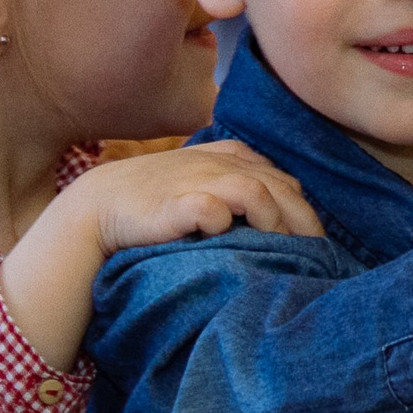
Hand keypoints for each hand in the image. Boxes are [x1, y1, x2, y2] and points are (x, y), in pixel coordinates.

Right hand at [77, 140, 323, 253]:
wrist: (98, 206)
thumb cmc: (154, 200)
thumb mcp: (201, 181)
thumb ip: (237, 184)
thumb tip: (279, 212)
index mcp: (230, 157)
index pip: (284, 181)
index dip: (302, 211)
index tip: (312, 242)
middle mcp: (219, 165)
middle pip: (281, 188)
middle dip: (303, 222)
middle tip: (314, 255)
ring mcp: (197, 181)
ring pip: (256, 192)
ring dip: (273, 222)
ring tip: (280, 249)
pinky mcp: (175, 204)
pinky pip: (212, 209)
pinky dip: (225, 221)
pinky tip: (229, 238)